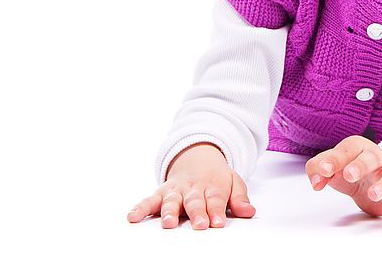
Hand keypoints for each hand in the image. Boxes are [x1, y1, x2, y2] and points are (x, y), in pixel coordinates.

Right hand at [126, 142, 255, 228]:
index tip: (217, 223)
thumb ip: (240, 198)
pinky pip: (149, 200)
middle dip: (197, 214)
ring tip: (168, 223)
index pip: (215, 200)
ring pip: (171, 201)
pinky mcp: (161, 193)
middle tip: (200, 225)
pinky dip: (140, 208)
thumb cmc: (216, 176)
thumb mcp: (234, 182)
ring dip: (169, 212)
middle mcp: (192, 189)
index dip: (216, 212)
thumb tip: (249, 212)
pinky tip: (133, 217)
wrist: (198, 156)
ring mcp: (176, 190)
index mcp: (213, 186)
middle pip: (194, 202)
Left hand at [306, 135, 381, 215]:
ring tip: (373, 194)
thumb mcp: (330, 167)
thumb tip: (316, 181)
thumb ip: (317, 169)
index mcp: (356, 148)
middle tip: (349, 174)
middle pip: (369, 159)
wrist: (370, 180)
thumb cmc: (348, 168)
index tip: (323, 171)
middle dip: (359, 166)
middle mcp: (374, 157)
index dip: (334, 160)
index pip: (345, 151)